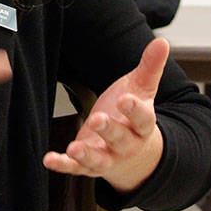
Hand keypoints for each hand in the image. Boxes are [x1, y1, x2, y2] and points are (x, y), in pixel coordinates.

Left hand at [43, 37, 168, 192]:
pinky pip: (76, 168)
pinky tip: (49, 159)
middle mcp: (127, 145)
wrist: (134, 155)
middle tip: (98, 119)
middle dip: (109, 130)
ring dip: (86, 155)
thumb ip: (149, 67)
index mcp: (142, 126)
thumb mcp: (141, 89)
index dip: (135, 110)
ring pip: (99, 159)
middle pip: (120, 139)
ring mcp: (108, 157)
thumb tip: (162, 42)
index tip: (126, 99)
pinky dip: (63, 165)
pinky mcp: (89, 166)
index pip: (143, 119)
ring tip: (74, 148)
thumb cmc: (132, 115)